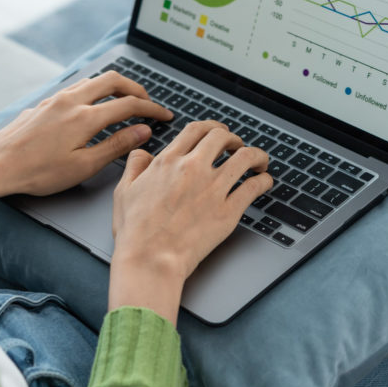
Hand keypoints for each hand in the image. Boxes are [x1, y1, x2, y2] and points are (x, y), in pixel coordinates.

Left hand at [0, 71, 172, 225]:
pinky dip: (93, 90)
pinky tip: (93, 105)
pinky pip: (76, 87)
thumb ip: (115, 146)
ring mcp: (55, 99)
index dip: (152, 109)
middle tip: (148, 101)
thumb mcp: (83, 166)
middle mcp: (71, 101)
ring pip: (92, 80)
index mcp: (85, 117)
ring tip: (124, 100)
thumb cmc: (38, 172)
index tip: (164, 115)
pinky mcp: (44, 103)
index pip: (129, 104)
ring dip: (113, 86)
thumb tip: (142, 131)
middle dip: (135, 87)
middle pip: (113, 80)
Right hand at [108, 121, 272, 323]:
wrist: (150, 260)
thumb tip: (142, 154)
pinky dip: (264, 180)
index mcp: (168, 161)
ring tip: (258, 161)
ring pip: (245, 157)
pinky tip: (263, 182)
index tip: (217, 133)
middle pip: (222, 137)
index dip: (211, 127)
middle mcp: (192, 169)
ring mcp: (213, 189)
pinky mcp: (228, 211)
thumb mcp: (124, 191)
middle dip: (233, 138)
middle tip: (236, 146)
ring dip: (256, 155)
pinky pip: (254, 187)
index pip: (196, 129)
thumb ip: (135, 166)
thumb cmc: (135, 231)